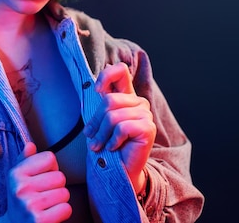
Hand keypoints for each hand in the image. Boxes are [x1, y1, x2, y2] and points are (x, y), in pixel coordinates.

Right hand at [3, 142, 71, 222]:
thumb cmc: (19, 200)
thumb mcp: (17, 179)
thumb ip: (25, 160)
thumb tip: (30, 145)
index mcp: (16, 173)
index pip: (49, 158)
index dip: (51, 168)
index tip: (43, 176)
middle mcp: (21, 188)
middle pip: (60, 176)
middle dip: (56, 186)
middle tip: (45, 193)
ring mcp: (30, 205)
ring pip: (64, 193)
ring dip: (59, 200)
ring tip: (47, 204)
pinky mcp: (40, 221)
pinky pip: (66, 208)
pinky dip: (62, 212)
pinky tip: (50, 214)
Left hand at [83, 62, 155, 191]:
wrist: (117, 169)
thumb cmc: (106, 143)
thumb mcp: (99, 118)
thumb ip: (102, 98)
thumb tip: (104, 72)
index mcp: (126, 95)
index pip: (120, 71)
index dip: (106, 77)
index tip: (96, 91)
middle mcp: (138, 102)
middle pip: (109, 100)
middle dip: (95, 121)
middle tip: (91, 136)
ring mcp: (145, 114)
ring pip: (113, 116)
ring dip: (101, 134)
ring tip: (99, 145)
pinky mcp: (148, 128)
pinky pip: (122, 128)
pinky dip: (112, 140)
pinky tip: (113, 147)